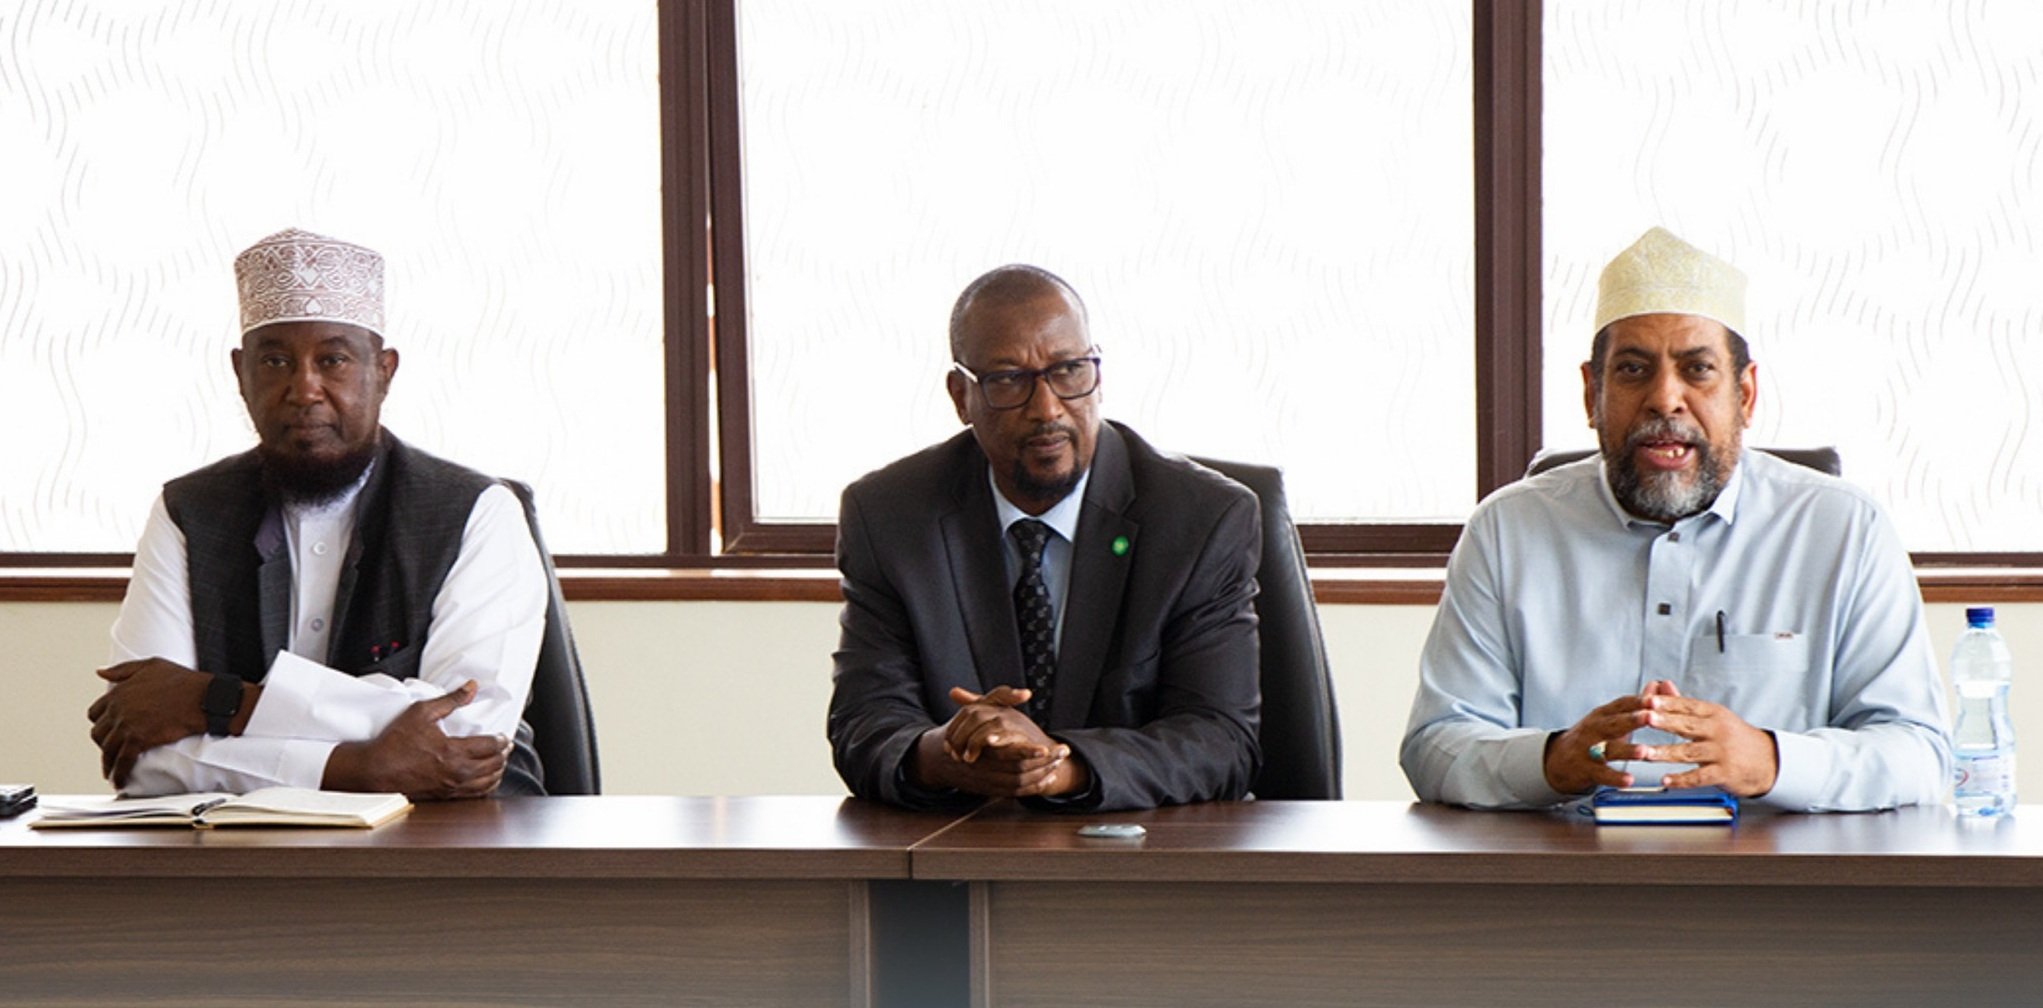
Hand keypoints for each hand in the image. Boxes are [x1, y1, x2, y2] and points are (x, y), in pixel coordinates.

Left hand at [88, 658, 213, 787]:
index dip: (101, 722)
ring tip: (112, 771)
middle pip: (99, 733)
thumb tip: (101, 673)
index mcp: (119, 693)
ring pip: (108, 750)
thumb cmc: (183, 682)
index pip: (95, 712)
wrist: (203, 698)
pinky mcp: (139, 740)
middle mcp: (118, 710)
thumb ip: (123, 670)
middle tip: (111, 750)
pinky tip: (120, 780)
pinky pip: (123, 761)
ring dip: (108, 763)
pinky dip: (120, 773)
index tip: (108, 729)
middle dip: (104, 743)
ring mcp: (127, 726)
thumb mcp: (151, 665)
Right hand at [322, 681, 508, 799]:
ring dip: (498, 771)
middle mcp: (456, 773)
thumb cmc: (394, 742)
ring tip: (499, 761)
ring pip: (488, 782)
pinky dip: (486, 786)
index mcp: (453, 751)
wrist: (374, 770)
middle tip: (505, 746)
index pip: (491, 746)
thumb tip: (471, 687)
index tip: (503, 735)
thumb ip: (451, 699)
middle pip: (494, 765)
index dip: (501, 739)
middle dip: (503, 754)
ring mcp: (451, 787)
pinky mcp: (445, 796)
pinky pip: (476, 795)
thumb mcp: (422, 712)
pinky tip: (486, 779)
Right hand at [908, 686, 1088, 797]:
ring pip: (1020, 783)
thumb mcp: (980, 708)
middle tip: (1063, 753)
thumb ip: (1002, 698)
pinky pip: (1017, 792)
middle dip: (1044, 763)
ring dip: (1042, 774)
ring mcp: (987, 781)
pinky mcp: (992, 790)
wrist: (940, 758)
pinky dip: (1035, 787)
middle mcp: (984, 767)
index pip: (1010, 753)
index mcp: (982, 746)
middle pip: (1019, 770)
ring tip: (1059, 763)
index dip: (1030, 752)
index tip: (1047, 748)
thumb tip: (1025, 692)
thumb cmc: (964, 728)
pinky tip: (1049, 778)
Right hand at [1541, 692, 1651, 795]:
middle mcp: (1595, 729)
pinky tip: (1628, 780)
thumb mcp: (1611, 717)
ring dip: (1627, 750)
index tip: (1655, 698)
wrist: (1559, 760)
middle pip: (1614, 723)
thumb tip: (1658, 684)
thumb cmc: (1593, 736)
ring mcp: (1589, 749)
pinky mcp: (1586, 769)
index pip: (1622, 705)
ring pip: (1609, 749)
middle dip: (1632, 720)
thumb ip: (1637, 704)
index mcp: (1603, 714)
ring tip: (1643, 751)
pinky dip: (1615, 778)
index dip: (1638, 701)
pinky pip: (1602, 774)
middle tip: (1650, 717)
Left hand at [1630, 681, 1778, 796]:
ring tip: (1646, 753)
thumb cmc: (1735, 737)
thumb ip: (1684, 704)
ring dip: (1665, 753)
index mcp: (1713, 714)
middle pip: (1688, 726)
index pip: (1688, 706)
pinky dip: (1682, 779)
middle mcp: (1718, 731)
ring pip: (1689, 752)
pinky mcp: (1724, 773)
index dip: (1668, 703)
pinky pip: (1700, 777)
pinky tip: (1666, 779)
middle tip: (1645, 718)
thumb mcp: (1713, 716)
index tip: (1649, 700)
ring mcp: (1721, 753)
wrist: (1768, 761)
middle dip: (1665, 722)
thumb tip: (1662, 685)